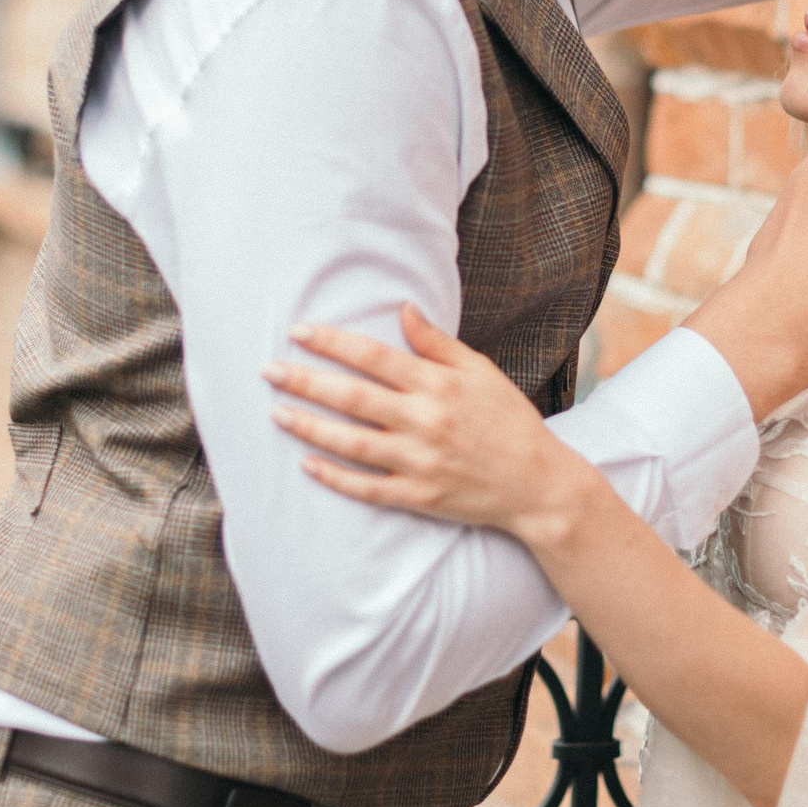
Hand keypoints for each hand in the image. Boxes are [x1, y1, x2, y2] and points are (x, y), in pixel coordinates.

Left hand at [265, 304, 599, 545]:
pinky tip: (307, 464)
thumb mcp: (481, 371)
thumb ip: (438, 343)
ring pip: (352, 443)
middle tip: (269, 370)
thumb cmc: (509, 420)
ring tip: (277, 412)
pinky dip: (335, 477)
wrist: (537, 484)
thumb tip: (403, 308)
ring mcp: (420, 463)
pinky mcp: (419, 498)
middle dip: (306, 381)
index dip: (333, 342)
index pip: (374, 357)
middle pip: (353, 397)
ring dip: (310, 427)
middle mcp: (425, 422)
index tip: (298, 331)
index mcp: (439, 386)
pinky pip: (368, 487)